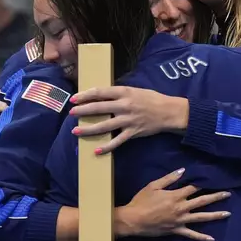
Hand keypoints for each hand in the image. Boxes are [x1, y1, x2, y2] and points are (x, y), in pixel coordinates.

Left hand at [70, 86, 188, 153]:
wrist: (169, 112)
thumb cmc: (152, 99)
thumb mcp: (135, 90)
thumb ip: (119, 93)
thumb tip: (101, 95)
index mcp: (124, 92)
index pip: (100, 92)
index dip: (85, 95)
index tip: (74, 98)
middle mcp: (124, 106)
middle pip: (99, 108)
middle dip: (82, 111)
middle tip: (71, 113)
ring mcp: (128, 120)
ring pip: (104, 126)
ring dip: (89, 129)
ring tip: (76, 131)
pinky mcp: (133, 132)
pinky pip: (117, 141)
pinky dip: (107, 147)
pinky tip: (96, 150)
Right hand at [117, 168, 230, 240]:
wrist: (134, 220)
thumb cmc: (142, 201)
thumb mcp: (153, 185)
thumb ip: (169, 178)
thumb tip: (182, 170)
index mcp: (176, 195)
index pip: (194, 187)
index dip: (204, 182)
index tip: (214, 178)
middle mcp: (181, 207)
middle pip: (202, 201)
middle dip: (216, 197)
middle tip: (228, 193)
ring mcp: (180, 220)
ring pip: (201, 217)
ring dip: (215, 215)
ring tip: (228, 213)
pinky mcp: (177, 230)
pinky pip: (191, 234)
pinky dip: (201, 237)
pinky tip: (211, 239)